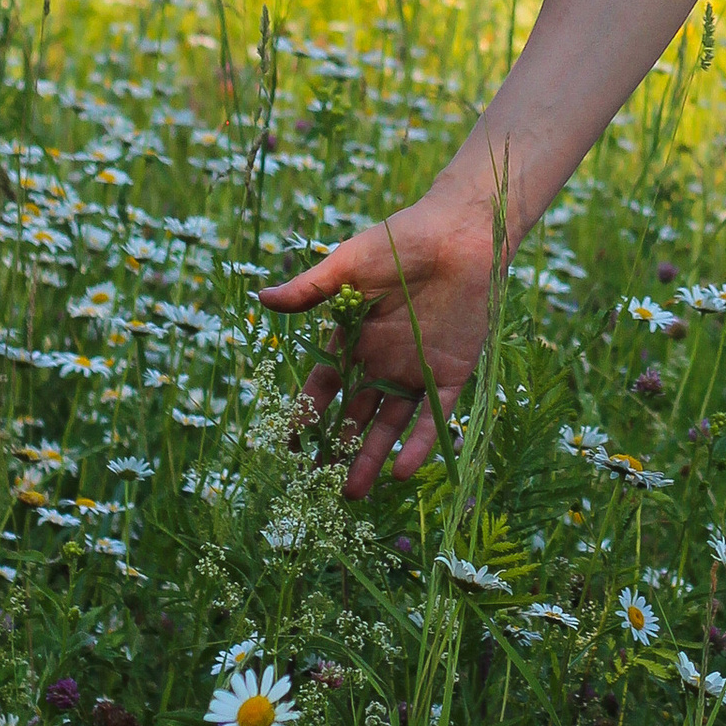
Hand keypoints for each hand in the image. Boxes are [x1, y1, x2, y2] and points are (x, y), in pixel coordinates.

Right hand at [257, 172, 510, 498]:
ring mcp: (417, 370)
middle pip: (355, 415)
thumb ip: (311, 289)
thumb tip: (262, 299)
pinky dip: (420, 444)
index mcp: (355, 338)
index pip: (325, 386)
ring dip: (372, 458)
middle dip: (337, 449)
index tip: (288, 446)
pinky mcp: (452, 372)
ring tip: (353, 494)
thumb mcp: (350, 264)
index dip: (307, 415)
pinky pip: (436, 417)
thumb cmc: (403, 238)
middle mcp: (383, 361)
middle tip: (318, 487)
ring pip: (390, 425)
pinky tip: (403, 472)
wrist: (462, 231)